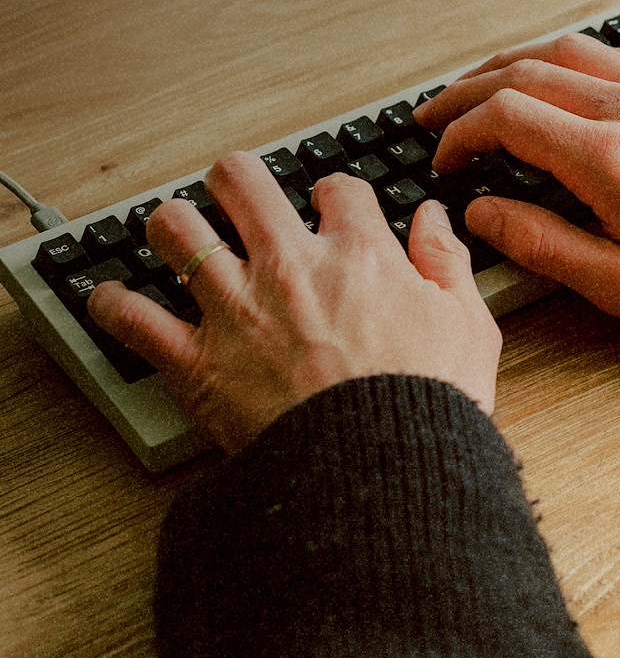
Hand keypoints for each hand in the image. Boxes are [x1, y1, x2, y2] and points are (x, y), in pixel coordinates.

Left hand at [88, 152, 500, 453]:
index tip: (331, 209)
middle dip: (236, 179)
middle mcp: (289, 268)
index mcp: (357, 254)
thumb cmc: (429, 405)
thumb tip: (433, 219)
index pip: (336, 187)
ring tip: (177, 235)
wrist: (384, 478)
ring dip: (173, 227)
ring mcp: (238, 311)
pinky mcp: (200, 365)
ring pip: (176, 230)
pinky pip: (133, 320)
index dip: (334, 193)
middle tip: (236, 194)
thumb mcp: (469, 326)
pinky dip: (115, 308)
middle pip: (240, 180)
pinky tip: (112, 302)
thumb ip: (448, 261)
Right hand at [415, 33, 619, 334]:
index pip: (507, 117)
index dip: (461, 133)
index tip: (445, 159)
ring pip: (563, 50)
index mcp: (609, 158)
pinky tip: (549, 75)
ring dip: (507, 63)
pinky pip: (609, 51)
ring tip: (476, 85)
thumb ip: (543, 245)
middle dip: (465, 91)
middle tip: (434, 113)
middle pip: (522, 72)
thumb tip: (482, 213)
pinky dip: (562, 57)